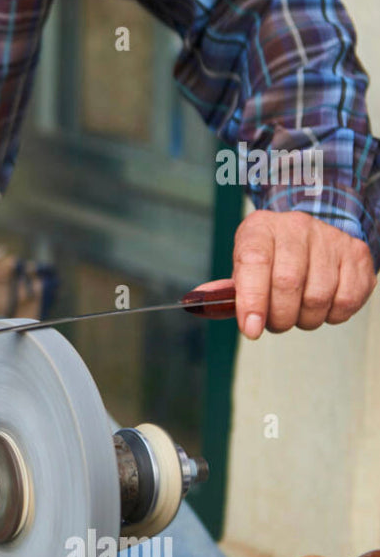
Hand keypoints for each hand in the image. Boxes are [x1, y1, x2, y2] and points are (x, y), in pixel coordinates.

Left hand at [232, 209, 375, 338]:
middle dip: (278, 317)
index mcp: (260, 228)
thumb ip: (228, 288)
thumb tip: (199, 303)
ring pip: (318, 297)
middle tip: (274, 323)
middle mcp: (296, 227)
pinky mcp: (357, 254)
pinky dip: (331, 316)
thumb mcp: (244, 265)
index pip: (254, 262)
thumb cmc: (271, 257)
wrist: (308, 236)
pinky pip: (346, 300)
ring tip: (296, 313)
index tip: (251, 329)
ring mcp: (330, 238)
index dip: (252, 300)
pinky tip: (321, 307)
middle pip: (287, 283)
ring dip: (304, 319)